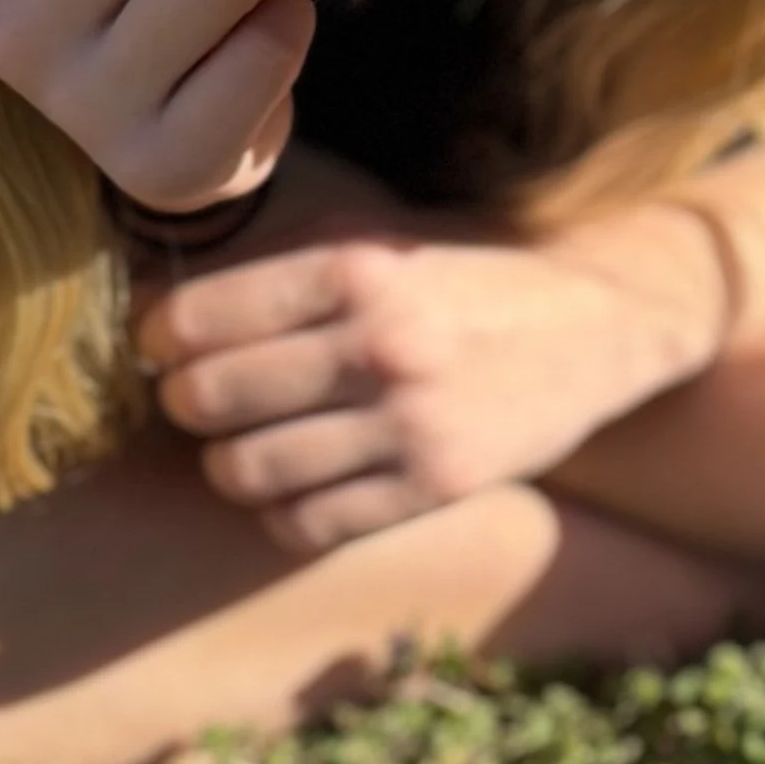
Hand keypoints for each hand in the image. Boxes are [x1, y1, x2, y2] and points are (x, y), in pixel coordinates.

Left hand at [136, 197, 733, 553]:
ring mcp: (413, 423)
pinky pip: (307, 524)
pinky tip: (301, 483)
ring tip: (252, 441)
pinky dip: (283, 511)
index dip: (158, 337)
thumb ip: (281, 266)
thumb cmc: (473, 276)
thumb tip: (159, 311)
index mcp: (360, 268)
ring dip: (230, 462)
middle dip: (188, 400)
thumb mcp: (385, 239)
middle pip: (208, 398)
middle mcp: (383, 344)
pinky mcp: (440, 485)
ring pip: (245, 470)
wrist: (606, 322)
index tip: (166, 343)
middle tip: (205, 395)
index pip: (197, 319)